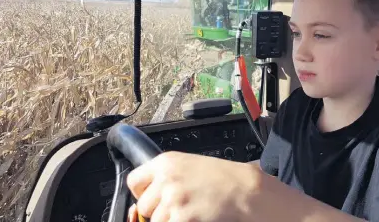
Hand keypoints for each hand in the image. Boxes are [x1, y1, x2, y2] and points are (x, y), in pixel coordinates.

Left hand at [126, 151, 262, 221]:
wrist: (244, 190)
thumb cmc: (222, 178)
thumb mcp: (189, 165)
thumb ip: (165, 177)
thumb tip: (144, 197)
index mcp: (166, 163)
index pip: (134, 181)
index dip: (142, 193)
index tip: (152, 198)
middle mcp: (166, 179)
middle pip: (142, 206)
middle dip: (157, 211)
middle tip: (177, 208)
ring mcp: (173, 199)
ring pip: (155, 221)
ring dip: (169, 220)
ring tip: (189, 212)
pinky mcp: (182, 218)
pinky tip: (195, 218)